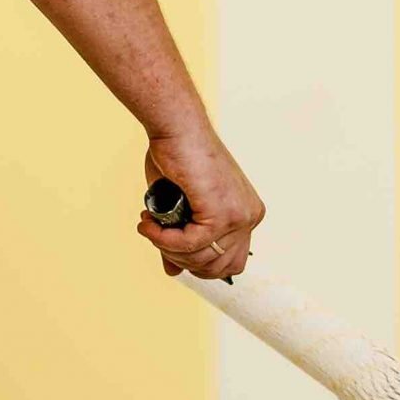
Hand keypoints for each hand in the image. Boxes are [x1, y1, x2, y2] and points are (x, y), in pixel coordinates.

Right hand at [137, 126, 261, 279]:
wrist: (177, 128)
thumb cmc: (177, 157)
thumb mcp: (181, 207)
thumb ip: (181, 239)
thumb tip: (173, 272)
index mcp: (245, 213)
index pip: (229, 262)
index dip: (197, 263)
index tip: (169, 246)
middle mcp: (249, 216)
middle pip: (219, 267)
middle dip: (182, 260)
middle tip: (157, 235)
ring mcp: (239, 215)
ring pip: (202, 259)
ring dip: (168, 248)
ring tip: (149, 226)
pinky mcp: (222, 213)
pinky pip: (190, 244)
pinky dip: (165, 239)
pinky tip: (149, 224)